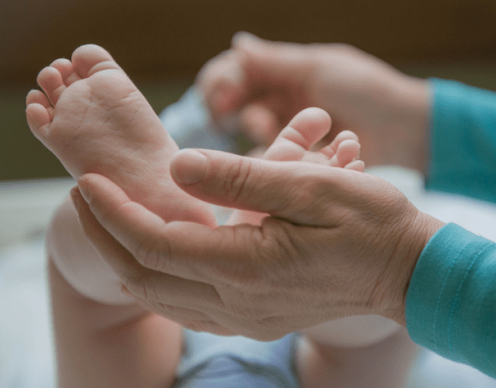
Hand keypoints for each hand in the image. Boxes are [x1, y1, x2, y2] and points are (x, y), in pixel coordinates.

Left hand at [73, 149, 443, 339]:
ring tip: (111, 219)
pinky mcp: (256, 319)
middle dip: (106, 235)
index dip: (114, 211)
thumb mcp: (311, 185)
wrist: (408, 272)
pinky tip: (157, 254)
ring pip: (161, 298)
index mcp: (247, 266)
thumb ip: (241, 178)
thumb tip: (179, 168)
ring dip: (128, 258)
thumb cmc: (370, 223)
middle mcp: (239, 303)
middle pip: (144, 277)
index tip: (89, 179)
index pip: (154, 242)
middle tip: (87, 195)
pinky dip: (159, 278)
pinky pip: (189, 307)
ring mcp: (247, 318)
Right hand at [199, 32, 429, 171]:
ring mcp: (291, 128)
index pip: (237, 70)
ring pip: (254, 131)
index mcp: (286, 69)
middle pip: (238, 101)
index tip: (222, 97)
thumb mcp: (319, 69)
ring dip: (263, 132)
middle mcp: (283, 96)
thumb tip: (237, 44)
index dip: (222, 81)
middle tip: (249, 119)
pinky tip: (299, 154)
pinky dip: (283, 155)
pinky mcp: (301, 158)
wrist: (405, 128)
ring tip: (284, 134)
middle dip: (233, 109)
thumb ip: (276, 61)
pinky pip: (276, 158)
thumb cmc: (367, 90)